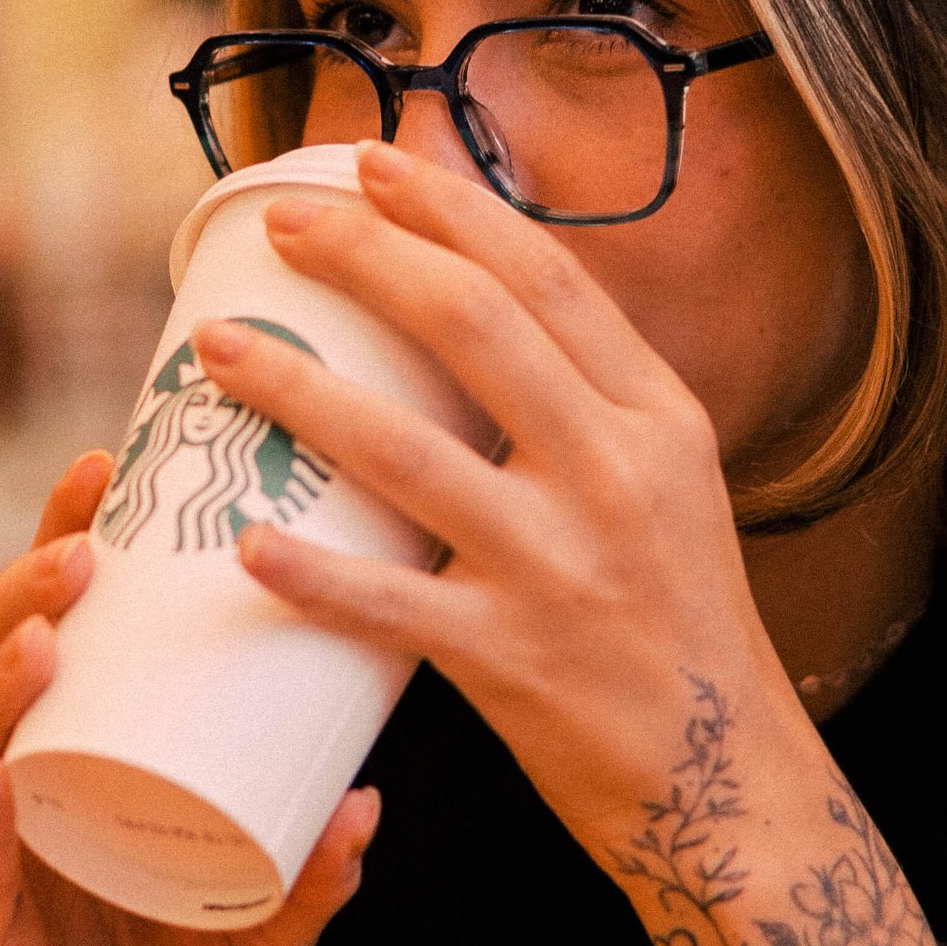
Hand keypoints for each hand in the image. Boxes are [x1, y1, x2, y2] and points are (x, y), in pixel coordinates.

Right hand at [0, 451, 379, 945]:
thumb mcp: (269, 929)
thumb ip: (316, 873)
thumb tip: (375, 799)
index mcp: (68, 776)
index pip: (44, 635)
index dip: (58, 546)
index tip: (108, 466)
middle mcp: (9, 811)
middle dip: (20, 592)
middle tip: (87, 544)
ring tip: (52, 631)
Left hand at [193, 144, 806, 867]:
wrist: (726, 781)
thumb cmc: (678, 622)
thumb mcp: (668, 486)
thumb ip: (587, 408)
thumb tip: (468, 317)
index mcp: (657, 418)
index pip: (550, 280)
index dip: (452, 211)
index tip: (373, 164)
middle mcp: (615, 474)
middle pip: (474, 329)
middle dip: (365, 260)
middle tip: (282, 227)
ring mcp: (561, 567)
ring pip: (408, 452)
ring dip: (299, 390)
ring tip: (219, 351)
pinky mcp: (512, 659)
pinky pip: (392, 606)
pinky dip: (313, 573)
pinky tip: (245, 545)